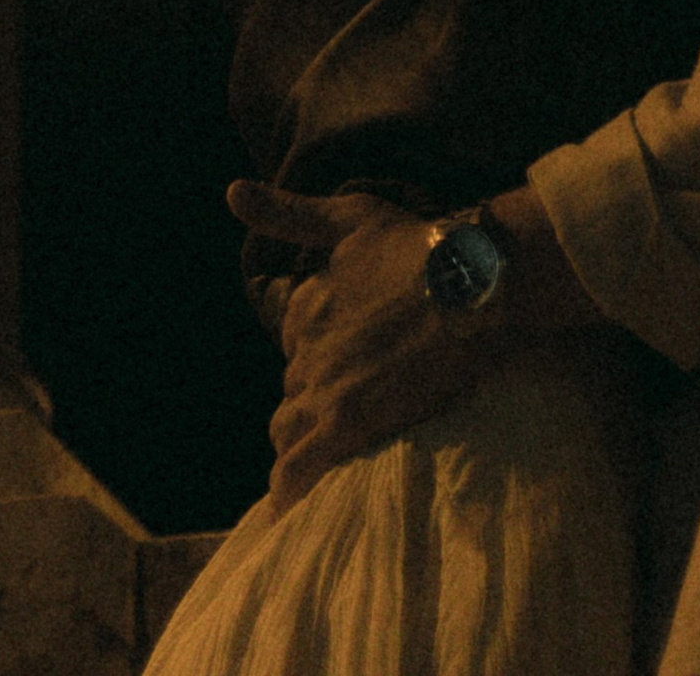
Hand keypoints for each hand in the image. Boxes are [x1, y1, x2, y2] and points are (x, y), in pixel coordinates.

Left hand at [228, 183, 487, 509]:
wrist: (468, 283)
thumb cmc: (415, 246)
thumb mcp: (348, 217)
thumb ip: (288, 213)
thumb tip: (230, 192)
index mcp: (305, 305)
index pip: (292, 345)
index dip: (316, 356)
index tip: (341, 363)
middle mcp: (306, 348)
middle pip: (292, 391)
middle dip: (310, 401)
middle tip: (345, 411)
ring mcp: (325, 388)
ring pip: (287, 429)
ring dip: (297, 443)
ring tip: (317, 459)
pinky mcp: (348, 423)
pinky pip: (300, 468)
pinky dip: (289, 490)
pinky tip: (288, 508)